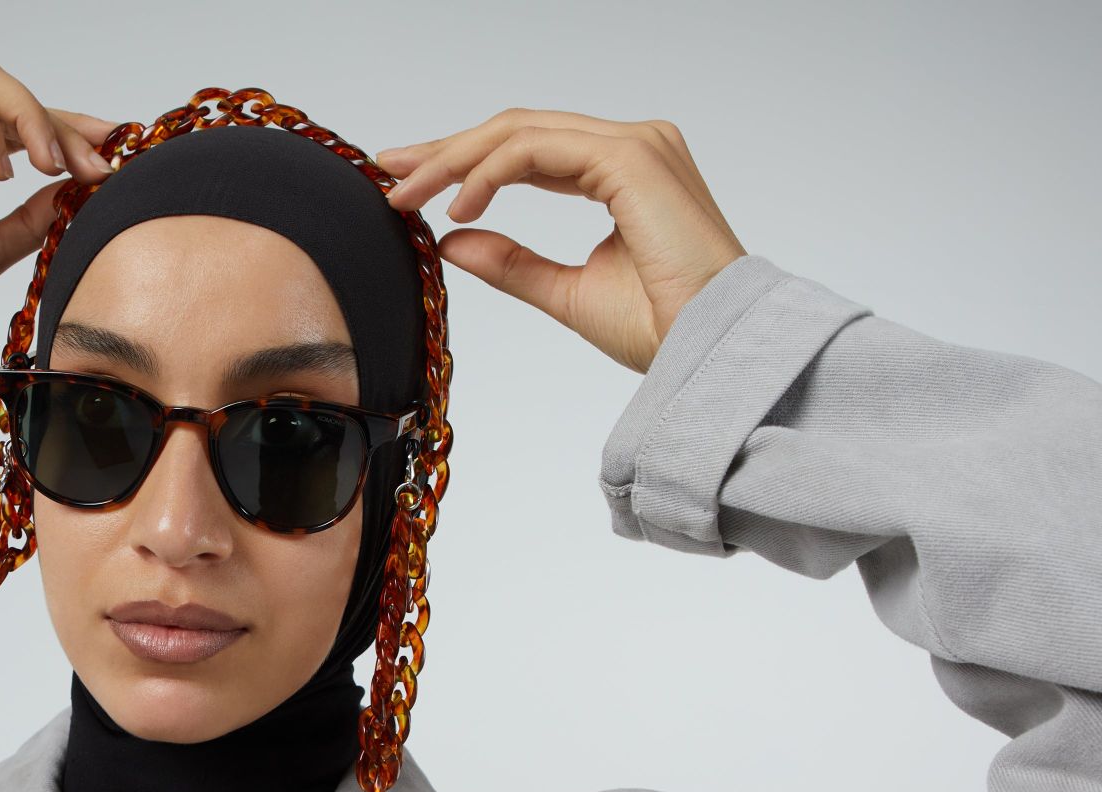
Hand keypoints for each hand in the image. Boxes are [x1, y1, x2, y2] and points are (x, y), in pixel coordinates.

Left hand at [375, 110, 746, 373]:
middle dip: (447, 151)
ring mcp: (635, 144)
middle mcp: (632, 146)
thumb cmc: (663, 329)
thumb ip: (511, 262)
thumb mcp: (565, 292)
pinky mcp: (631, 157)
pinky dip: (488, 172)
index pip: (528, 149)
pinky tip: (458, 205)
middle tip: (390, 173)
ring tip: (410, 196)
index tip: (411, 184)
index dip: (465, 161)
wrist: (710, 351)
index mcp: (624, 171)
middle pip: (517, 130)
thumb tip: (452, 242)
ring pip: (520, 131)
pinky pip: (536, 149)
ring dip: (456, 160)